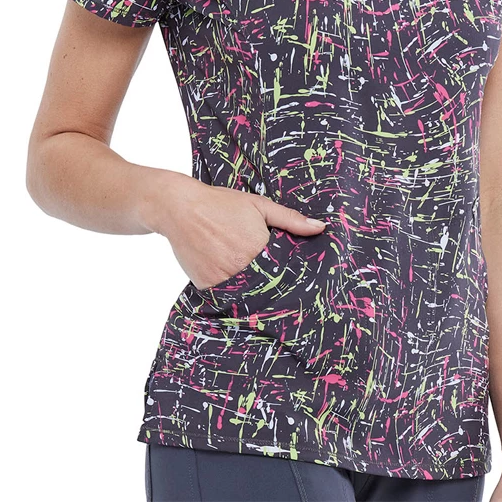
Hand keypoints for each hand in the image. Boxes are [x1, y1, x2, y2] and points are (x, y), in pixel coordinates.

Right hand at [153, 175, 325, 289]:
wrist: (180, 208)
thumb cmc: (222, 203)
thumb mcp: (259, 205)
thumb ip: (291, 219)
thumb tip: (321, 227)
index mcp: (260, 248)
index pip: (285, 272)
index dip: (292, 275)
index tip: (299, 280)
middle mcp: (243, 268)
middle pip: (268, 286)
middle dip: (274, 285)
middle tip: (281, 287)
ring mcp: (223, 280)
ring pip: (247, 294)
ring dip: (254, 291)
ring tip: (259, 286)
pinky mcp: (207, 287)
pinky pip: (226, 297)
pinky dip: (233, 293)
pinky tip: (236, 283)